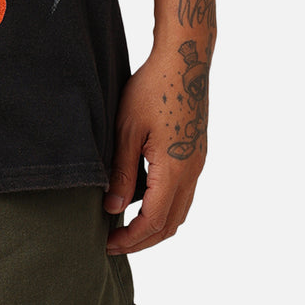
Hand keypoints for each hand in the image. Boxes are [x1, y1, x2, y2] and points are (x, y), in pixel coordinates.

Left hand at [104, 44, 207, 253]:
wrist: (184, 60)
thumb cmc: (151, 88)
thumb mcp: (127, 130)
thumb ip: (123, 172)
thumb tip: (114, 209)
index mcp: (174, 169)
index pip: (154, 221)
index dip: (130, 239)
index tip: (107, 244)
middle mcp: (191, 171)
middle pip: (171, 224)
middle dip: (143, 240)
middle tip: (114, 243)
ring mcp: (197, 162)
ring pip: (180, 210)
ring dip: (155, 224)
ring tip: (125, 225)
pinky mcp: (196, 152)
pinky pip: (183, 192)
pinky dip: (164, 206)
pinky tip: (142, 197)